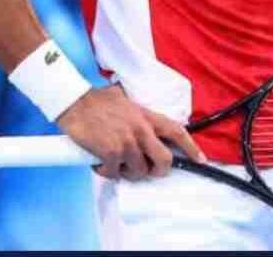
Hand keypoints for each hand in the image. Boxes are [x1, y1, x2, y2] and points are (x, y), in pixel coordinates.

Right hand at [56, 85, 205, 180]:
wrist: (72, 101)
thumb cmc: (94, 100)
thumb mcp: (123, 99)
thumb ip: (136, 112)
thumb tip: (139, 120)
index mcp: (145, 115)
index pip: (176, 131)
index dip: (191, 147)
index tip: (200, 159)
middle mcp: (140, 130)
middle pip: (163, 160)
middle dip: (157, 170)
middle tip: (145, 169)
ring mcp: (126, 142)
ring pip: (138, 171)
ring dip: (125, 171)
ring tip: (113, 162)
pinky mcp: (110, 152)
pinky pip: (114, 173)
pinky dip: (105, 171)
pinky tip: (97, 162)